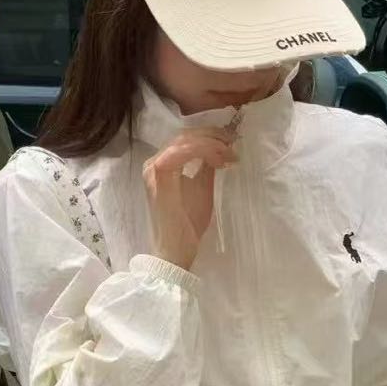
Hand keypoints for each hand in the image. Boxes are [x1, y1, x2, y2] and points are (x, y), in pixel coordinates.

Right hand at [141, 127, 238, 271]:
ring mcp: (154, 168)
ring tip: (228, 153)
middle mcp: (153, 163)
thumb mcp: (202, 188)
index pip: (185, 141)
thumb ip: (206, 167)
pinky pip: (183, 152)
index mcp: (162, 165)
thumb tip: (218, 149)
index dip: (209, 137)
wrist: (175, 249)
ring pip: (185, 141)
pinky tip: (219, 160)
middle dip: (212, 136)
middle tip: (233, 142)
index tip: (230, 144)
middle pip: (184, 136)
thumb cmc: (188, 223)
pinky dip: (204, 151)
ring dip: (211, 143)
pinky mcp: (159, 175)